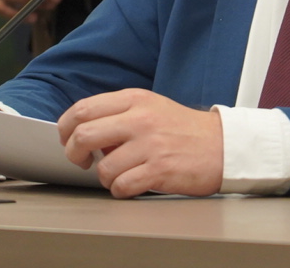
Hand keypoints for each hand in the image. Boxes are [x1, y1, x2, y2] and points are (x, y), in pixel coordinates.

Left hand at [56, 88, 222, 198]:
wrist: (223, 145)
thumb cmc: (183, 129)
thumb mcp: (150, 108)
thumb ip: (118, 115)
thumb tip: (84, 134)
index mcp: (135, 99)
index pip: (83, 109)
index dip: (66, 128)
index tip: (68, 140)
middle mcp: (140, 118)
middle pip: (84, 135)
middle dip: (74, 154)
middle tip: (82, 162)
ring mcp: (150, 144)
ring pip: (102, 168)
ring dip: (105, 177)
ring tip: (119, 174)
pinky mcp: (160, 169)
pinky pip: (122, 186)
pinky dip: (121, 190)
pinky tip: (132, 184)